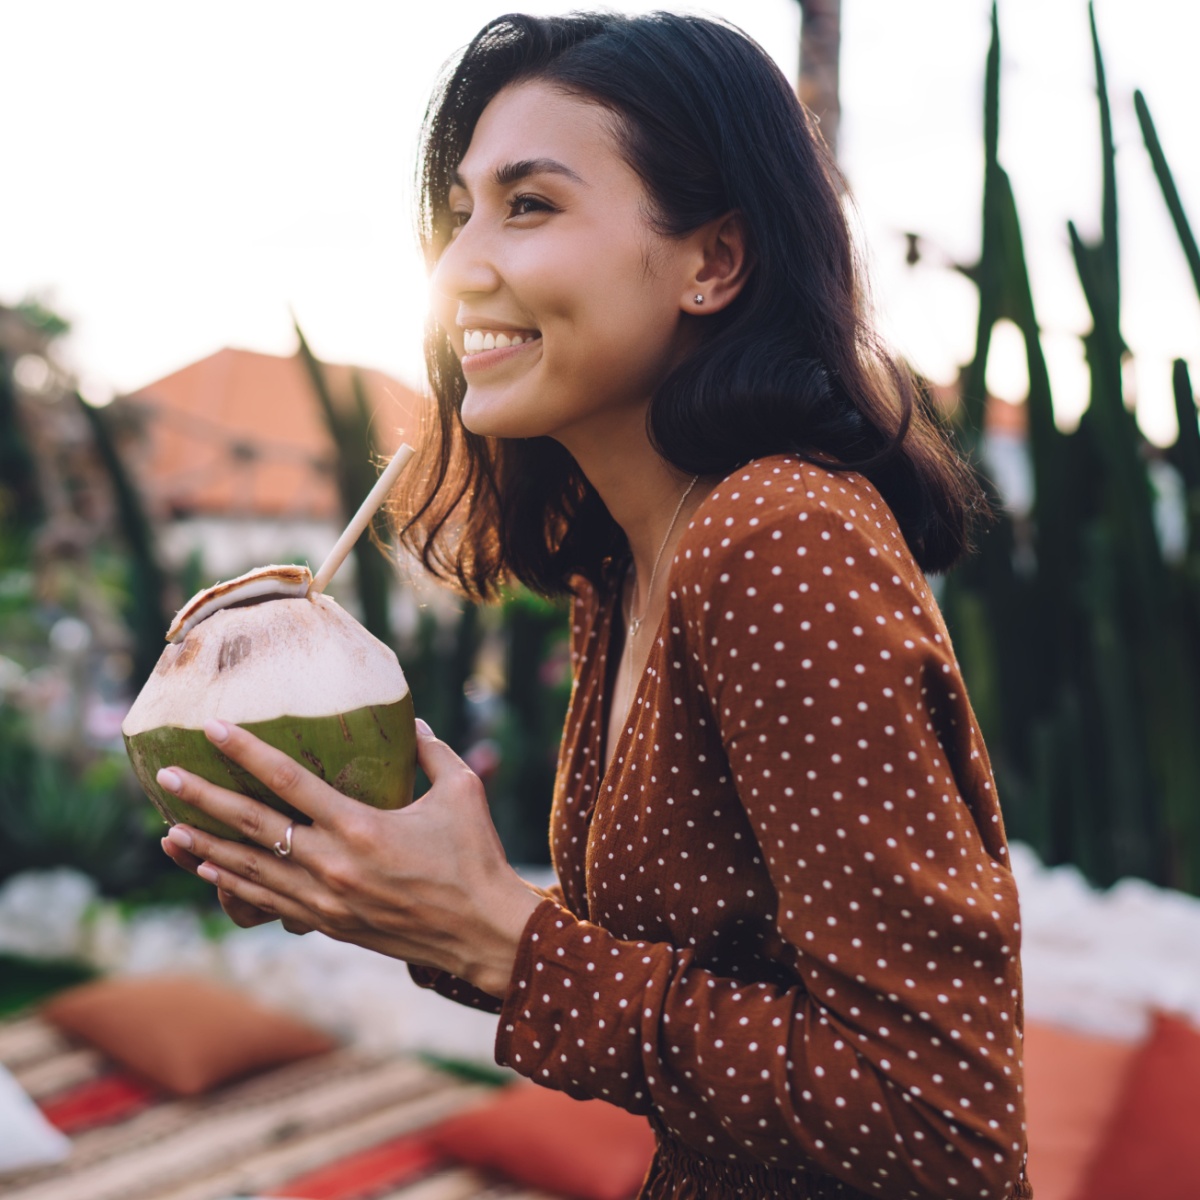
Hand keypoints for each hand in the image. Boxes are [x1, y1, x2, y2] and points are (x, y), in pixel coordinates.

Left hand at [157, 717, 540, 996]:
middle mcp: (332, 864)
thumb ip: (432, 752)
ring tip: (169, 830)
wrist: (482, 933)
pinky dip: (235, 885)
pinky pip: (269, 903)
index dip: (247, 753)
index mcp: (361, 827)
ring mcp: (325, 901)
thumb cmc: (476, 859)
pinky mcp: (329, 924)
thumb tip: (411, 723)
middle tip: (167, 776)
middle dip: (205, 799)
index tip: (212, 729)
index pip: (289, 781)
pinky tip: (212, 872)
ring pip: (250, 870)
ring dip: (206, 848)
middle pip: (253, 827)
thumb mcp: (462, 792)